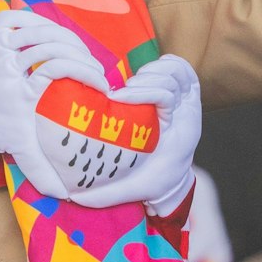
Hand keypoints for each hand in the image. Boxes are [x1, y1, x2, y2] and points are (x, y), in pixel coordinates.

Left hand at [0, 9, 106, 198]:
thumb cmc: (5, 125)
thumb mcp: (22, 147)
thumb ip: (41, 169)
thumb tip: (62, 194)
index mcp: (13, 86)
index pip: (55, 67)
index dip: (84, 72)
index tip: (101, 83)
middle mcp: (4, 62)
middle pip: (53, 45)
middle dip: (82, 57)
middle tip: (97, 72)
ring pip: (44, 28)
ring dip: (70, 42)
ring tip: (84, 57)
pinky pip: (26, 16)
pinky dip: (45, 25)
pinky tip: (60, 40)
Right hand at [71, 54, 202, 214]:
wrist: (172, 180)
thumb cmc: (152, 181)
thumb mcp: (132, 189)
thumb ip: (105, 193)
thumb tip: (73, 196)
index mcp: (181, 131)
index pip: (167, 95)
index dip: (144, 92)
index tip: (119, 99)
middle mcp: (187, 112)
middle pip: (173, 78)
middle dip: (145, 81)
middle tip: (121, 94)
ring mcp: (188, 101)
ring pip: (177, 70)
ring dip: (152, 71)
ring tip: (130, 85)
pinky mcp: (184, 92)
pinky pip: (181, 68)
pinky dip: (164, 64)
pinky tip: (145, 74)